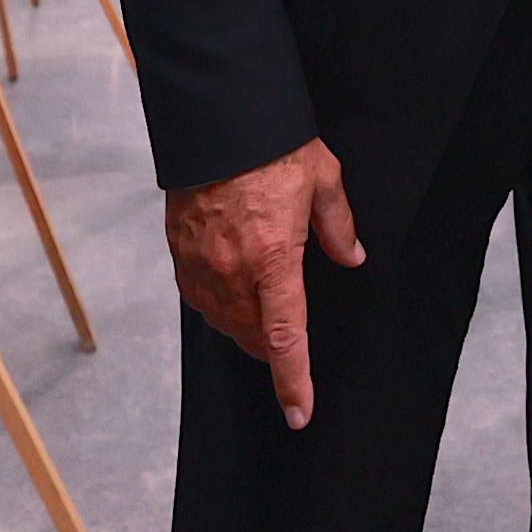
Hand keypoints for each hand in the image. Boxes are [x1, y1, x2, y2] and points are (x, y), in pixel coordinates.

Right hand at [166, 138, 361, 427]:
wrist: (216, 117)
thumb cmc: (272, 145)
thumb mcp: (323, 179)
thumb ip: (339, 226)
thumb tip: (352, 256)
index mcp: (274, 259)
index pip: (287, 337)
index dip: (293, 381)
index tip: (298, 414)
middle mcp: (233, 270)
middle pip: (252, 336)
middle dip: (271, 353)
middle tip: (286, 352)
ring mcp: (201, 263)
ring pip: (222, 321)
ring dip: (243, 330)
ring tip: (260, 323)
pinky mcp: (179, 250)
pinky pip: (197, 296)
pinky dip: (215, 305)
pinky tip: (227, 295)